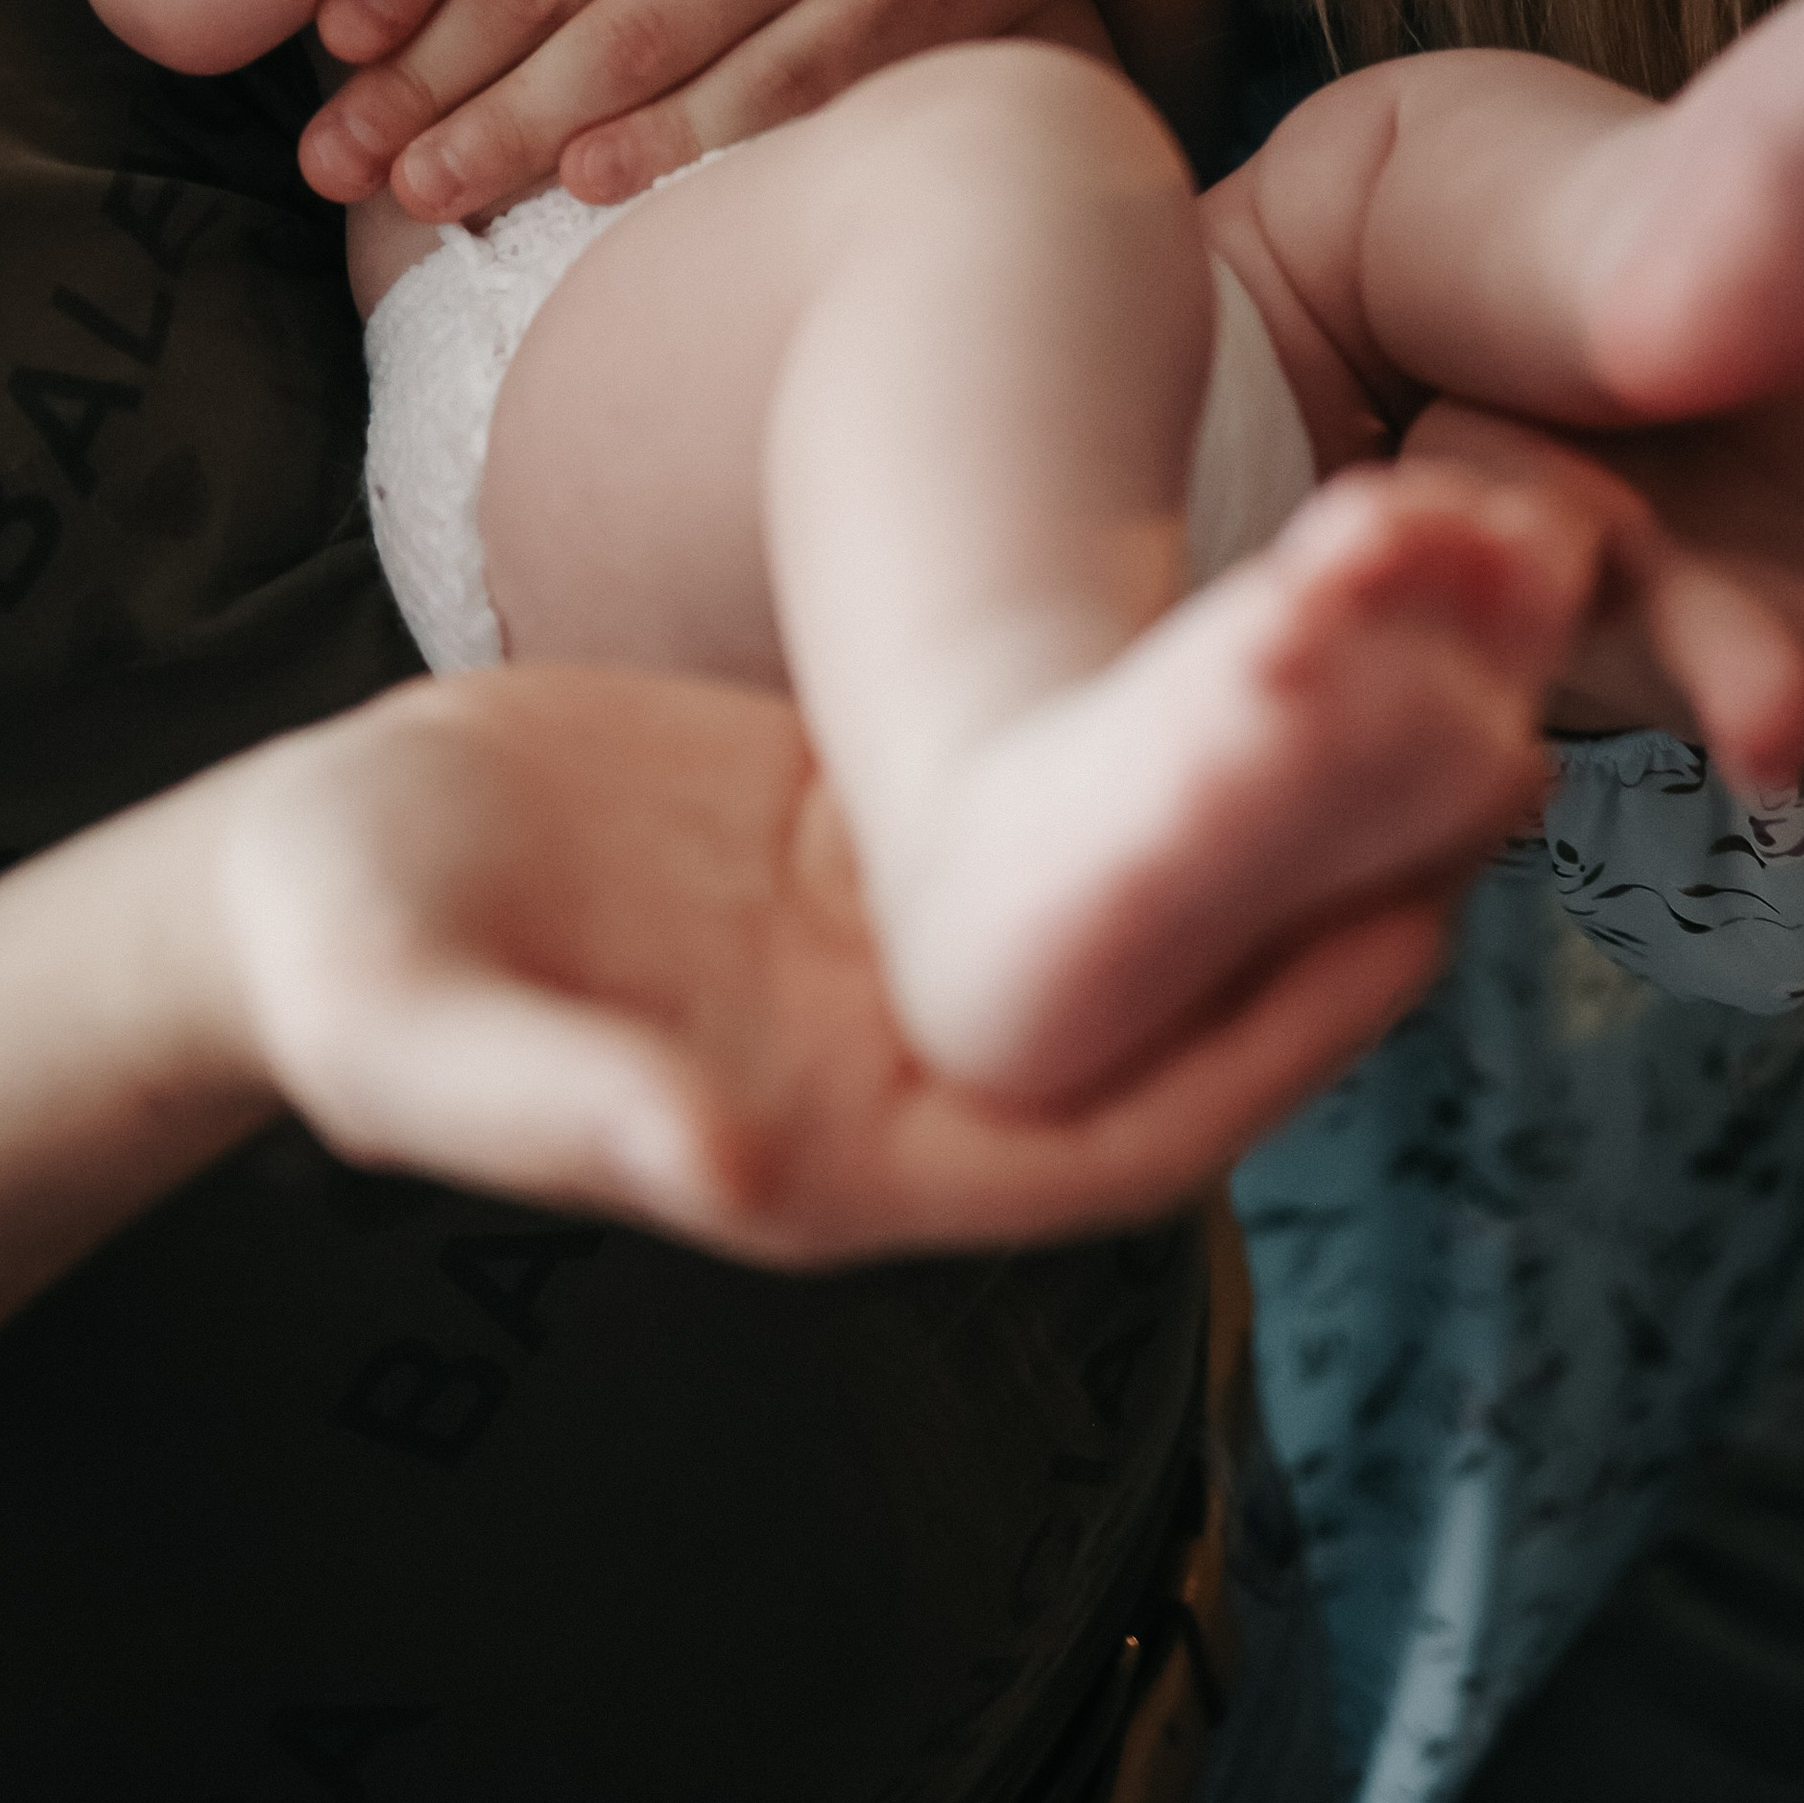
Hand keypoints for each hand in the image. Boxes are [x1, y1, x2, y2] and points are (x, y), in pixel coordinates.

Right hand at [211, 665, 1458, 1262]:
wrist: (304, 875)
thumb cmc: (348, 960)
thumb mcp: (425, 1035)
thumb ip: (572, 1113)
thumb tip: (727, 1174)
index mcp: (832, 1147)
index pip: (1100, 1136)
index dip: (1259, 1050)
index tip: (1402, 942)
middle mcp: (901, 1066)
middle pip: (1164, 1018)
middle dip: (1328, 926)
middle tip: (1499, 781)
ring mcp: (891, 951)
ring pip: (1129, 905)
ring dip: (1275, 821)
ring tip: (1437, 680)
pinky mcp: (866, 841)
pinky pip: (1050, 805)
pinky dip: (1160, 741)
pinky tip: (1261, 628)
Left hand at [1400, 376, 1803, 849]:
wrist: (1573, 403)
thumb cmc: (1777, 471)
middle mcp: (1770, 624)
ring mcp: (1631, 580)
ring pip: (1693, 638)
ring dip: (1744, 686)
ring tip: (1779, 742)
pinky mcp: (1502, 510)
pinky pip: (1498, 533)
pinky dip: (1522, 547)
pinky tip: (1560, 541)